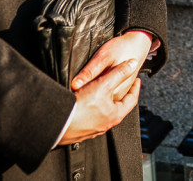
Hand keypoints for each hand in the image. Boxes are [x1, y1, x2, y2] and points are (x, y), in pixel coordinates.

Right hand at [59, 31, 153, 145]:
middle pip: (118, 107)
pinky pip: (90, 117)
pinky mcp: (80, 130)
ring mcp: (92, 129)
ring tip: (103, 91)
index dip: (135, 87)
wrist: (56, 122)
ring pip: (103, 112)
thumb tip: (132, 64)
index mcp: (115, 115)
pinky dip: (92, 108)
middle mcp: (106, 124)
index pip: (132, 100)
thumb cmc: (81, 106)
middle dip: (119, 94)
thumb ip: (119, 73)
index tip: (136, 79)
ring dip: (105, 101)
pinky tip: (85, 103)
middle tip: (120, 84)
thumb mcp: (103, 84)